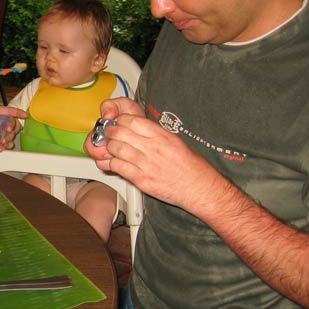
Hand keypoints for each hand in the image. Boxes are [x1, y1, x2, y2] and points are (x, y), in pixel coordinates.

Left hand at [84, 99, 222, 213]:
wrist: (199, 188)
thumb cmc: (191, 166)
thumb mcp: (175, 141)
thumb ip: (156, 135)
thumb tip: (138, 129)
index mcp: (162, 135)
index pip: (132, 120)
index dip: (120, 120)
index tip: (117, 122)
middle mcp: (153, 148)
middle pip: (120, 133)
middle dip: (110, 132)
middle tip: (109, 134)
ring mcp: (146, 164)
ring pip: (116, 149)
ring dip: (109, 148)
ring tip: (110, 148)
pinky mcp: (141, 180)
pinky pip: (118, 167)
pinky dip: (111, 164)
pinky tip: (112, 163)